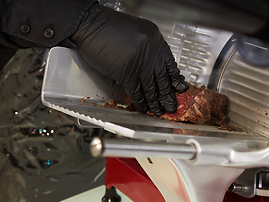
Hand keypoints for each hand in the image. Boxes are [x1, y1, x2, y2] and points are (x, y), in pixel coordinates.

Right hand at [70, 3, 187, 115]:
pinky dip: (140, 102)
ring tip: (159, 111)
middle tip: (172, 106)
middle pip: (163, 78)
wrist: (90, 24)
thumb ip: (147, 50)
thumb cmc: (109, 27)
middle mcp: (151, 51)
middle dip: (167, 96)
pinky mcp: (126, 72)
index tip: (179, 89)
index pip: (170, 64)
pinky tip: (143, 108)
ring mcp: (140, 62)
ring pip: (151, 88)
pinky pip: (136, 91)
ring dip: (155, 102)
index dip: (174, 79)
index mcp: (156, 40)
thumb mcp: (137, 32)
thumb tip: (151, 70)